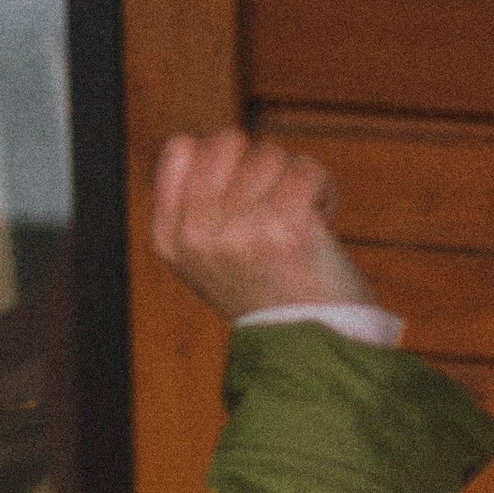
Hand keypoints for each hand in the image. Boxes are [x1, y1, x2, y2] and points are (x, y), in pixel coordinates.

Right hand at [151, 129, 369, 320]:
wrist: (310, 351)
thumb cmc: (269, 296)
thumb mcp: (209, 258)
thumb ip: (200, 204)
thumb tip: (215, 143)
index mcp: (170, 237)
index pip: (180, 148)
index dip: (221, 158)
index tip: (243, 193)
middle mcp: (197, 232)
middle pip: (228, 142)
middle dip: (261, 165)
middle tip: (275, 206)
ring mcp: (238, 229)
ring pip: (271, 154)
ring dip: (295, 181)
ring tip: (299, 222)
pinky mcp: (284, 227)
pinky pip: (306, 168)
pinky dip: (323, 189)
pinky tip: (322, 221)